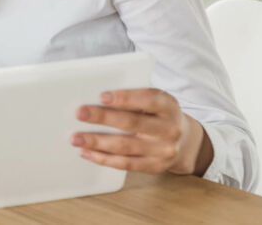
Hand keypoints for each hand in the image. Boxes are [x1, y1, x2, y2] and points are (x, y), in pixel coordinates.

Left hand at [72, 88, 213, 175]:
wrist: (185, 141)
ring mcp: (164, 150)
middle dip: (103, 117)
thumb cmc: (158, 114)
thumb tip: (95, 98)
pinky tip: (86, 152)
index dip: (125, 98)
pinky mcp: (155, 166)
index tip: (102, 96)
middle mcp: (169, 129)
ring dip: (97, 142)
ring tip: (76, 138)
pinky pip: (126, 164)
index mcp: (168, 106)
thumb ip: (133, 98)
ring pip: (125, 146)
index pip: (148, 99)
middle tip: (80, 113)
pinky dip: (103, 158)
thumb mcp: (155, 101)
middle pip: (132, 123)